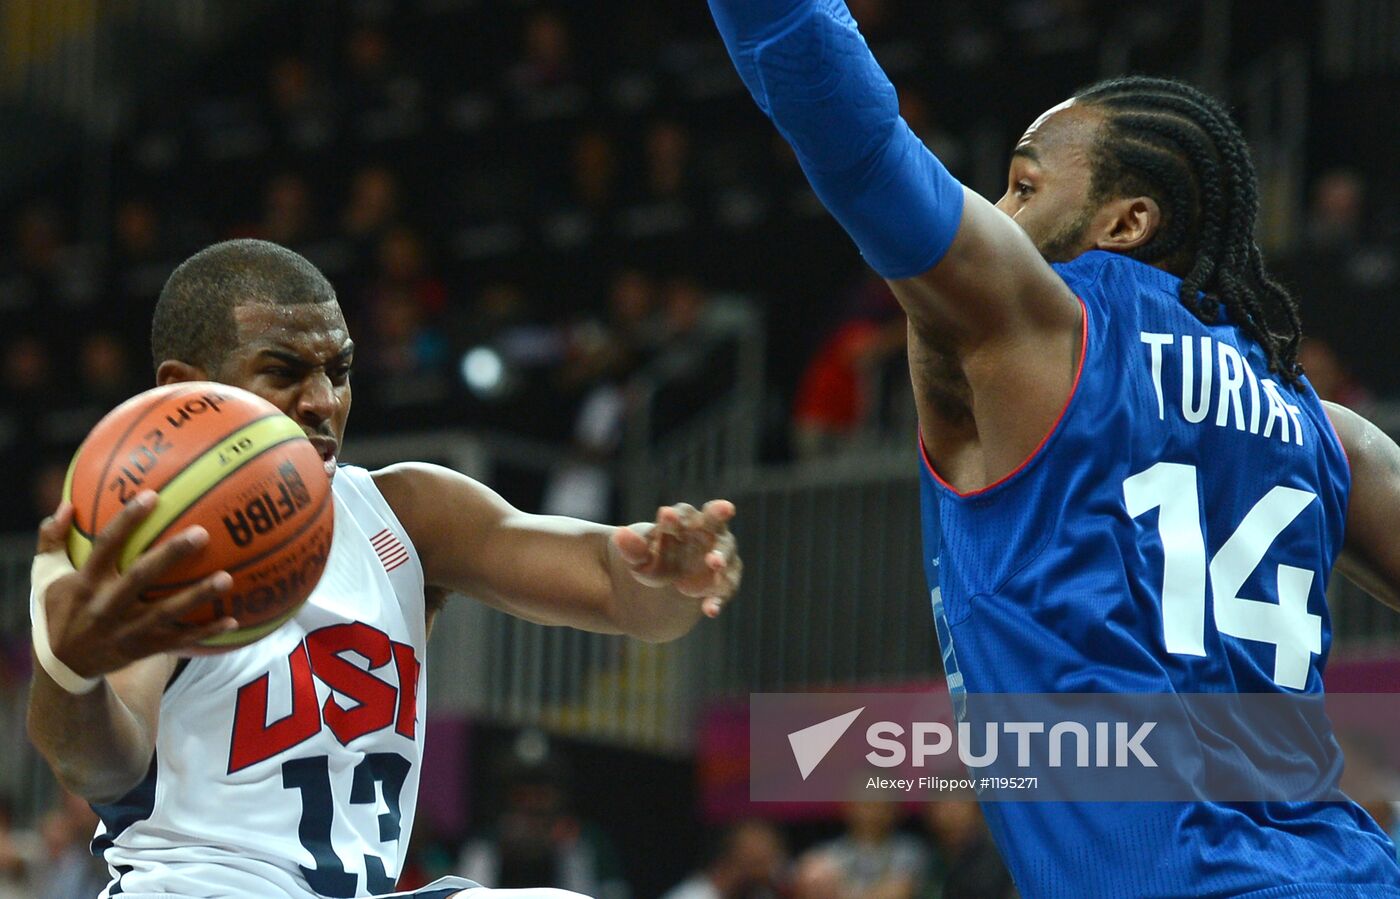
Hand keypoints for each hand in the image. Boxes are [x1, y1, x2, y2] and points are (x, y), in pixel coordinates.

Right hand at [33, 492, 238, 679]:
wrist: (62, 667)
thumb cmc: (61, 610)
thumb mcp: (46, 576)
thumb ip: (52, 539)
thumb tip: (67, 503)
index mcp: (86, 582)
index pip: (106, 545)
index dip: (127, 520)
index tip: (152, 496)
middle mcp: (106, 605)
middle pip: (140, 576)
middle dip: (170, 555)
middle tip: (202, 533)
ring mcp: (126, 630)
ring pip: (165, 612)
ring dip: (197, 596)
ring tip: (227, 578)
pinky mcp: (141, 649)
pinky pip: (178, 641)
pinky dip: (205, 632)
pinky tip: (233, 620)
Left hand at [612, 500, 741, 616]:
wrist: (662, 597)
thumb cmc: (654, 563)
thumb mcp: (638, 559)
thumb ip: (632, 548)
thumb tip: (620, 534)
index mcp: (685, 522)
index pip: (684, 513)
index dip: (676, 515)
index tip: (666, 514)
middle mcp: (709, 534)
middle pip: (717, 520)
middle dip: (719, 513)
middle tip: (725, 508)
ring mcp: (720, 558)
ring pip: (726, 554)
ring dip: (720, 557)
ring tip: (713, 562)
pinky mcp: (723, 584)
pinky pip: (725, 590)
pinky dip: (717, 599)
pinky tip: (709, 609)